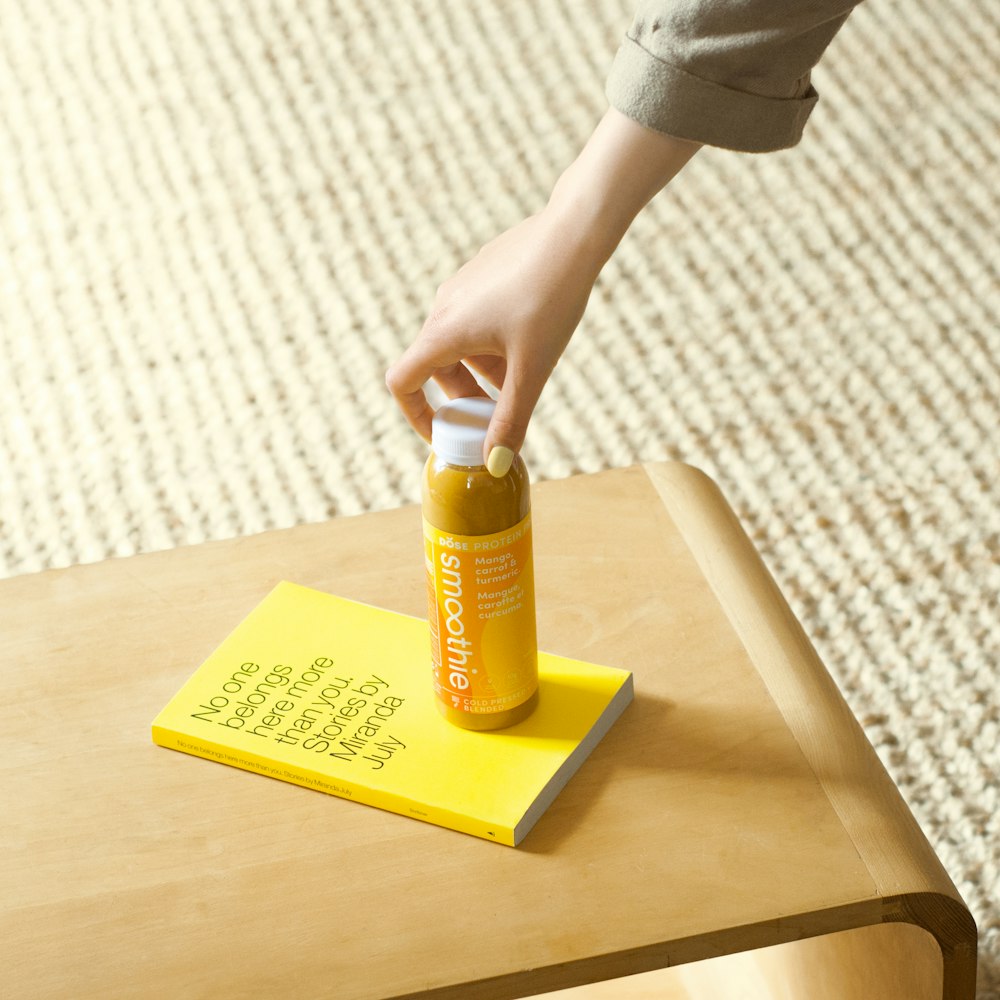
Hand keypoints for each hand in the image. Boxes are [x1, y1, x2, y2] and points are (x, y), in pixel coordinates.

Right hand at [385, 205, 603, 473]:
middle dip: (463, 399)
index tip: (444, 435)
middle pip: (436, 368)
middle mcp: (444, 308)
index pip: (402, 382)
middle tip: (497, 416)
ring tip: (522, 380)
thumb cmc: (551, 299)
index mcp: (444, 332)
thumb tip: (494, 464)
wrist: (575, 231)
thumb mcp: (532, 369)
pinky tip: (531, 343)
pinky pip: (474, 321)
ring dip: (481, 373)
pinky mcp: (481, 274)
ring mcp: (462, 288)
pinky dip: (492, 346)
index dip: (416, 416)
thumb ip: (511, 419)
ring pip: (459, 345)